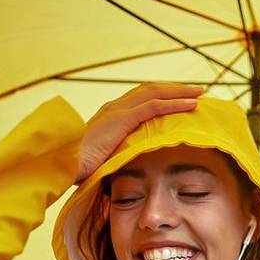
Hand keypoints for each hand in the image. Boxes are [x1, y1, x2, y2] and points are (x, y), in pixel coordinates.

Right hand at [75, 82, 205, 183]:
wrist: (59, 165)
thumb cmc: (78, 169)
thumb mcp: (104, 160)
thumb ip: (120, 157)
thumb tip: (132, 170)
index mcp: (110, 115)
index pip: (141, 98)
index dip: (163, 96)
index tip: (182, 99)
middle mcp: (114, 107)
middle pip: (151, 89)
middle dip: (175, 89)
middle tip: (197, 90)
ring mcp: (117, 110)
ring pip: (156, 93)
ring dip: (180, 92)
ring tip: (200, 93)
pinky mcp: (121, 119)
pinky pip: (154, 107)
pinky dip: (175, 104)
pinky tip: (191, 105)